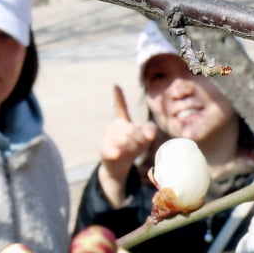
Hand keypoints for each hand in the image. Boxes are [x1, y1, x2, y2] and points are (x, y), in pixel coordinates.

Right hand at [97, 85, 156, 206]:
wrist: (117, 167)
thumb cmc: (132, 149)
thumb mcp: (144, 139)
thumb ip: (149, 131)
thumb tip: (150, 132)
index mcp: (121, 121)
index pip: (119, 107)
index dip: (118, 97)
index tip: (116, 85)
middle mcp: (112, 126)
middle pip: (132, 129)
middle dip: (139, 140)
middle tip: (136, 147)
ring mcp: (106, 138)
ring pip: (125, 139)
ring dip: (132, 148)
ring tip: (128, 152)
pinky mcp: (104, 149)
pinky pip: (112, 149)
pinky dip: (116, 152)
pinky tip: (117, 153)